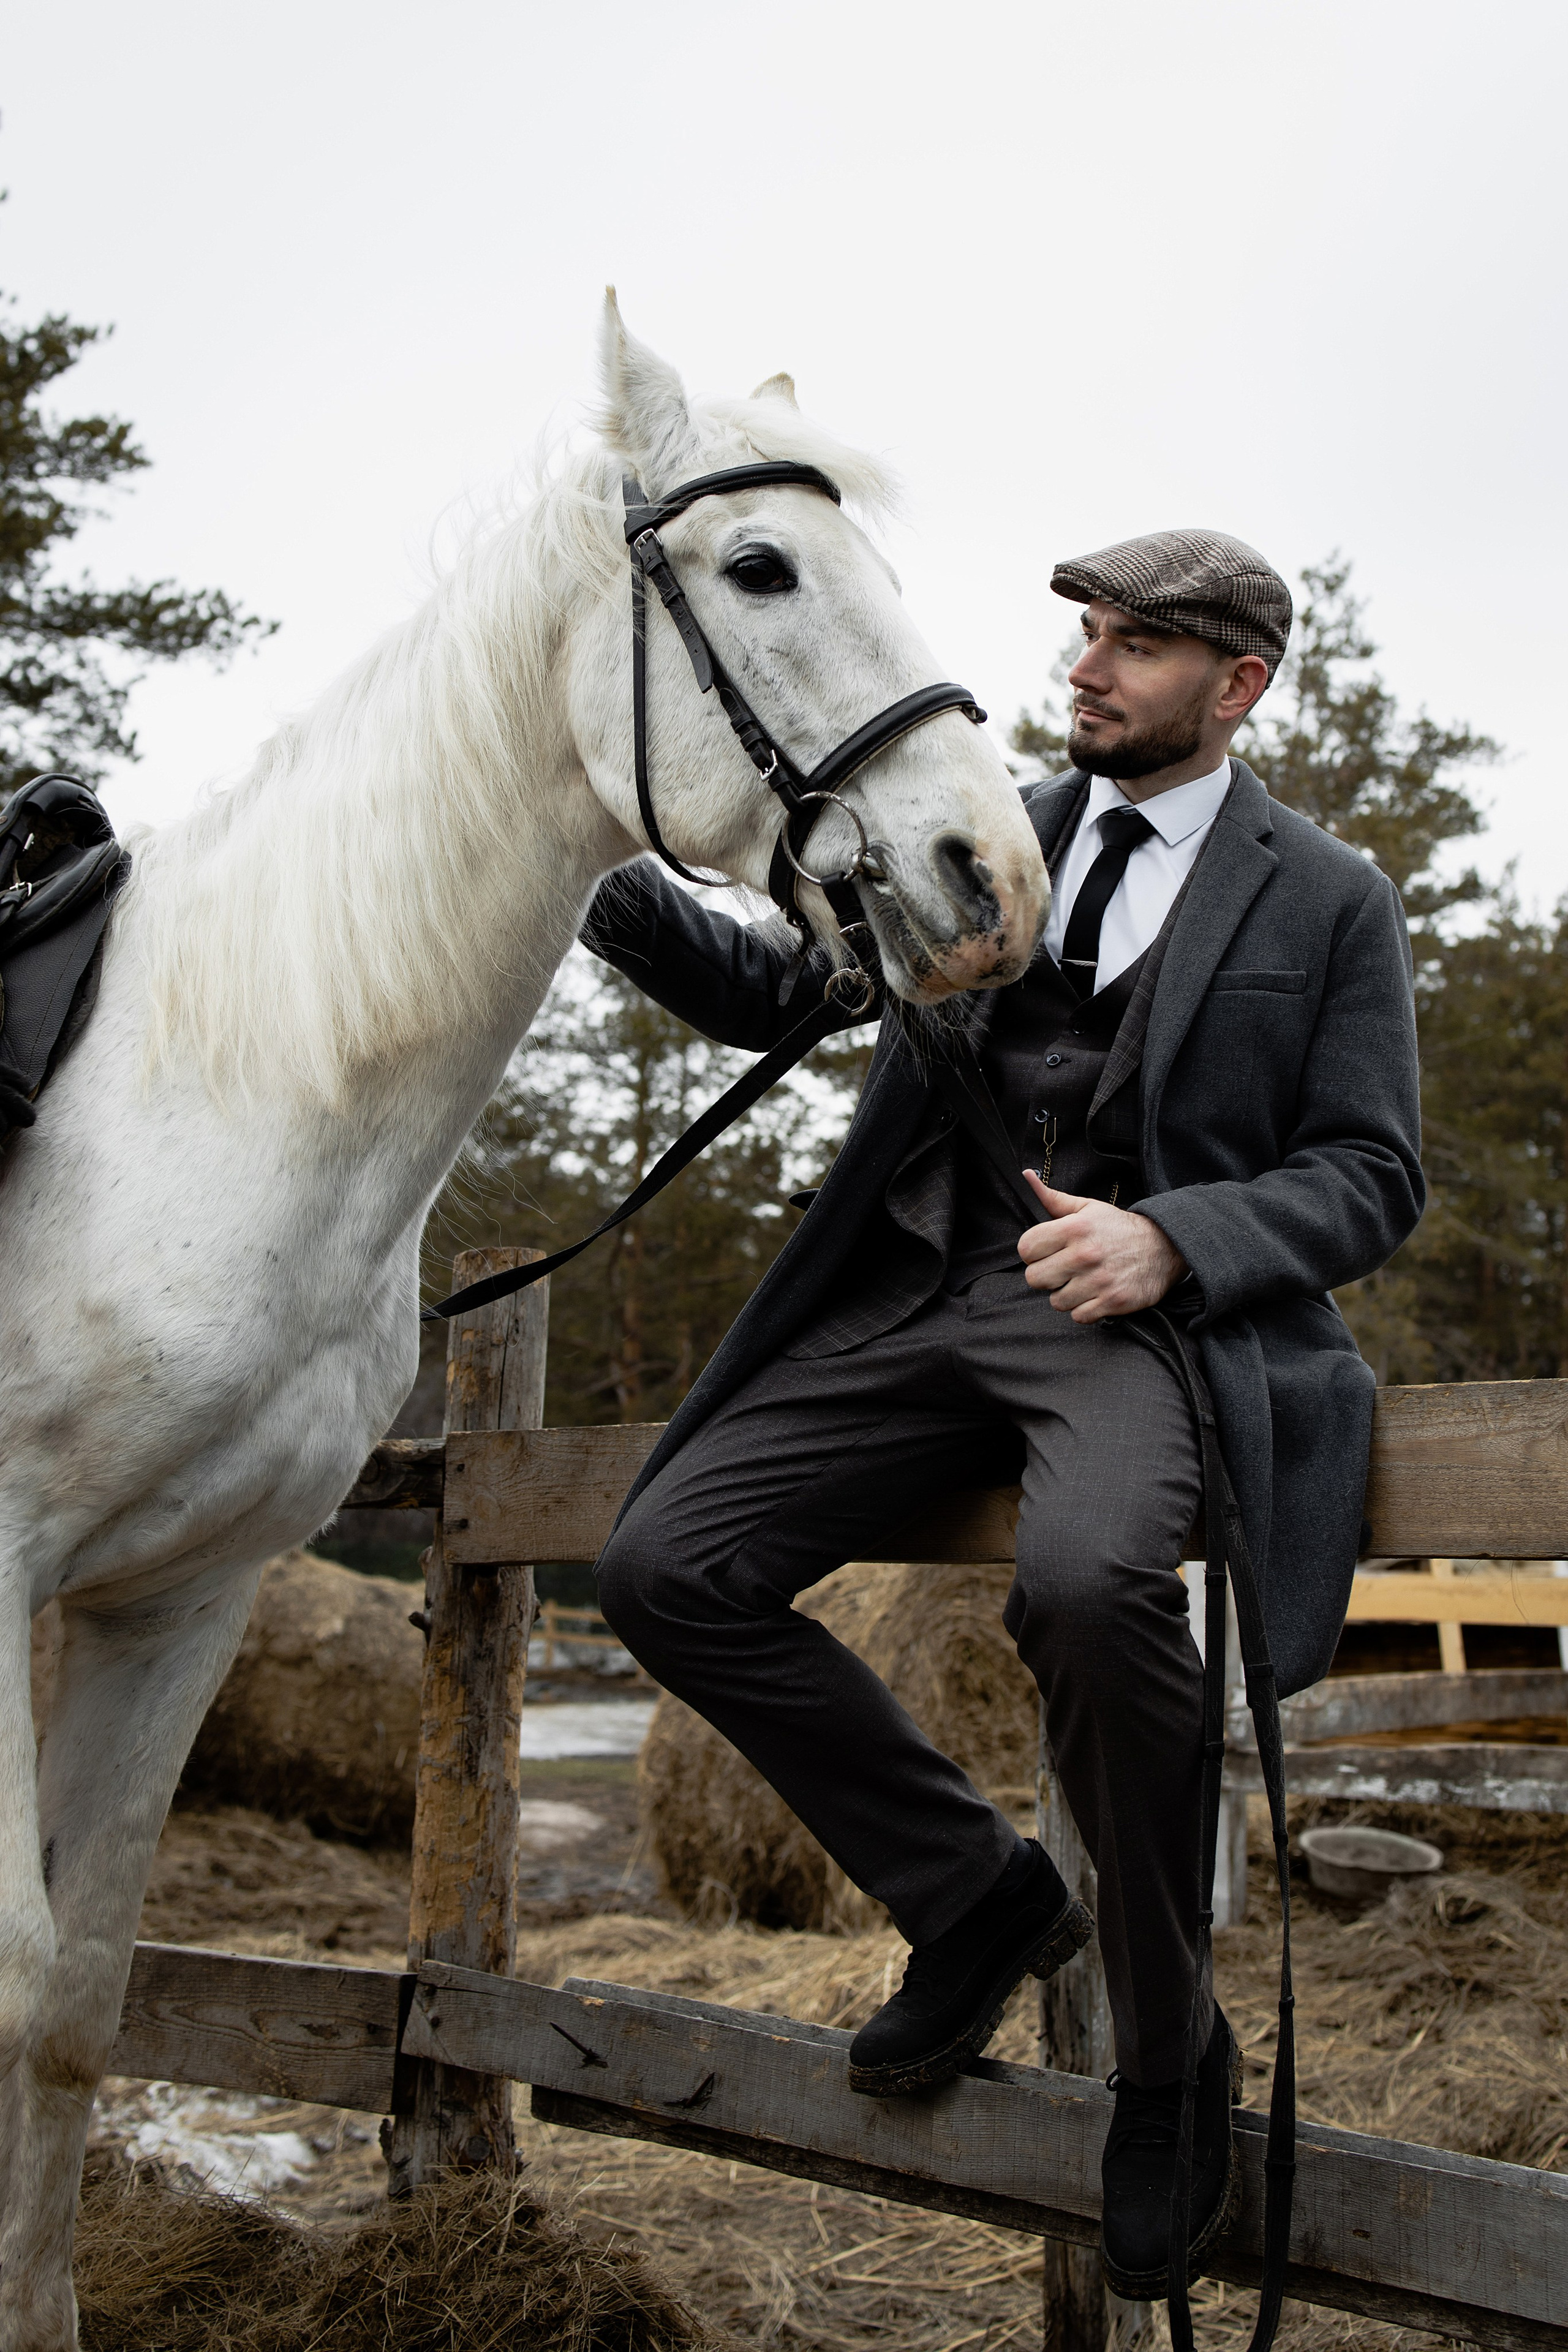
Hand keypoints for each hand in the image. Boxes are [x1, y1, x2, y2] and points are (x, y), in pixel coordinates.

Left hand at [1017, 1172, 1188, 1323]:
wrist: (1163, 1247)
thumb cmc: (1119, 1228)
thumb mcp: (1088, 1208)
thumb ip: (1054, 1198)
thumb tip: (1027, 1176)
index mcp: (1074, 1228)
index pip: (1026, 1249)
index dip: (1033, 1252)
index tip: (1046, 1252)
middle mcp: (1084, 1254)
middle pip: (1035, 1278)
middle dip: (1046, 1275)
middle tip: (1063, 1269)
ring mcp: (1099, 1280)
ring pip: (1056, 1301)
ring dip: (1066, 1294)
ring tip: (1081, 1281)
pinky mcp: (1113, 1301)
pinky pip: (1079, 1316)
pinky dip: (1084, 1309)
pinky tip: (1094, 1294)